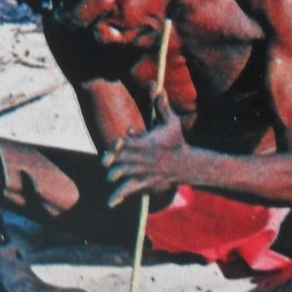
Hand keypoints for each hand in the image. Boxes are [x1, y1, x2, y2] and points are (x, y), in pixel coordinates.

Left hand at [103, 93, 187, 208]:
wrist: (186, 165)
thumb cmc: (176, 141)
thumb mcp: (171, 122)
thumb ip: (161, 106)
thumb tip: (157, 87)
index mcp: (145, 144)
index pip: (127, 143)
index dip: (119, 143)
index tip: (118, 142)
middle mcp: (141, 159)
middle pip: (120, 160)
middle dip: (110, 160)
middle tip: (105, 162)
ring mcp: (142, 172)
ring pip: (122, 175)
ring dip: (113, 176)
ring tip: (109, 177)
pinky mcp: (144, 183)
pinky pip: (130, 190)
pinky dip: (119, 196)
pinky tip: (111, 203)